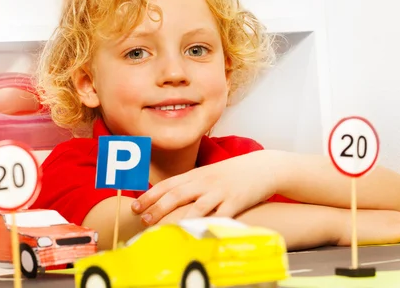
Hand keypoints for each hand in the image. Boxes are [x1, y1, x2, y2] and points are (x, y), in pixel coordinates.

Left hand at [131, 152, 281, 225]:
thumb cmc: (234, 173)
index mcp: (197, 174)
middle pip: (177, 194)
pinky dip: (207, 223)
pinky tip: (197, 232)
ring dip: (178, 218)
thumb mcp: (209, 174)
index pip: (168, 184)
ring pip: (195, 205)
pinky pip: (220, 215)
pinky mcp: (235, 202)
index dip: (150, 195)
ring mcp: (220, 192)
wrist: (263, 167)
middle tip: (142, 218)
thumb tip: (169, 198)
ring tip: (164, 229)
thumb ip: (191, 184)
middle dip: (157, 207)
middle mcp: (205, 182)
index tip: (135, 205)